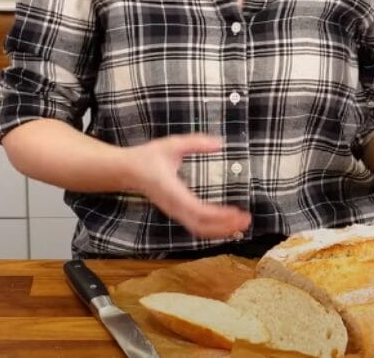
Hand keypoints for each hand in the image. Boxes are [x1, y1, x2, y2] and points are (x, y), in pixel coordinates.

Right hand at [127, 134, 251, 239]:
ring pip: (198, 230)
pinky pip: (195, 226)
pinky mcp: (176, 213)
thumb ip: (194, 143)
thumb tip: (219, 143)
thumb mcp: (171, 145)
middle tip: (247, 220)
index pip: (198, 210)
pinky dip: (212, 229)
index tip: (237, 212)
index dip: (219, 215)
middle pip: (201, 226)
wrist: (126, 171)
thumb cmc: (147, 157)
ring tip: (241, 225)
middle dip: (225, 227)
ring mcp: (174, 212)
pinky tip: (226, 224)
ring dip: (220, 230)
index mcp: (172, 191)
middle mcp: (174, 206)